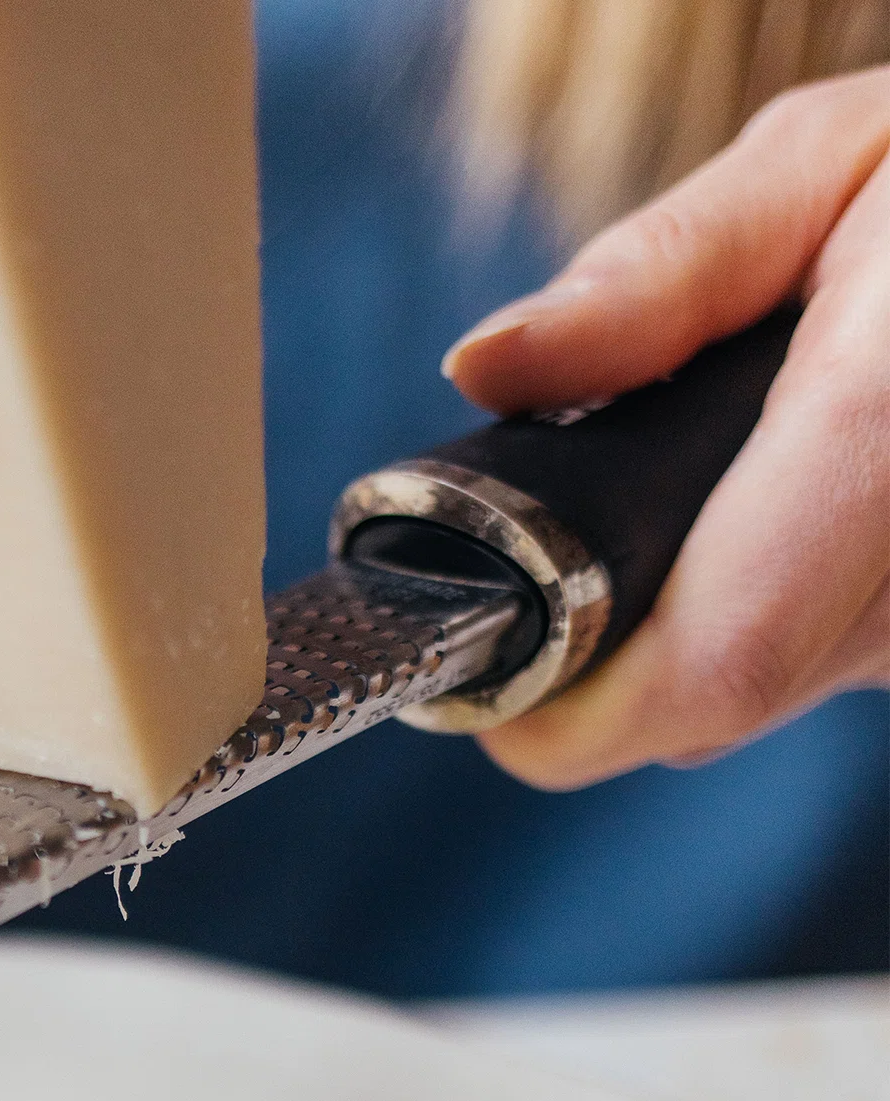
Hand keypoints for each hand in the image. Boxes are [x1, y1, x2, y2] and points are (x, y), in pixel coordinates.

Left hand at [447, 69, 889, 786]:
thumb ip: (657, 274)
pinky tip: (816, 491)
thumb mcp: (834, 160)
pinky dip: (793, 590)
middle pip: (720, 693)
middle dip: (615, 631)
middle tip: (592, 509)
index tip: (484, 674)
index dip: (570, 708)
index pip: (710, 669)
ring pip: (778, 681)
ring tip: (735, 461)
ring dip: (707, 601)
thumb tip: (490, 366)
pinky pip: (847, 650)